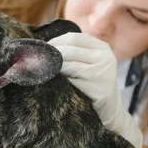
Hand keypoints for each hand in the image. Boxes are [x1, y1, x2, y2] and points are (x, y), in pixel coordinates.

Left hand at [48, 32, 143, 147]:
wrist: (110, 109)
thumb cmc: (93, 82)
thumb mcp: (90, 62)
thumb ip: (74, 51)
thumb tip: (44, 46)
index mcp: (103, 48)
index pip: (74, 38)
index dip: (55, 41)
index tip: (43, 48)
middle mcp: (106, 58)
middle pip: (70, 51)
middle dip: (51, 55)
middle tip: (37, 60)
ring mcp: (103, 75)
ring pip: (70, 66)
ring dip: (53, 68)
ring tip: (42, 70)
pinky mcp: (99, 91)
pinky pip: (72, 83)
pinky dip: (60, 82)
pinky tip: (53, 84)